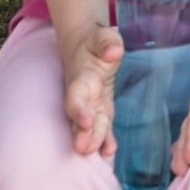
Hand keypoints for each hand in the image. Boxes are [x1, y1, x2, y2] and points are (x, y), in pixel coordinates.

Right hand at [59, 24, 123, 156]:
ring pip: (90, 126)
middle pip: (79, 118)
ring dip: (93, 140)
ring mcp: (91, 104)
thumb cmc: (95, 41)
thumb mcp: (103, 36)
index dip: (79, 111)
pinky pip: (103, 126)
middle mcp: (82, 96)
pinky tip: (110, 151)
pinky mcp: (101, 110)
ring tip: (100, 153)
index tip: (86, 122)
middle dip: (82, 134)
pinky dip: (105, 139)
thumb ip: (107, 43)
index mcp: (80, 79)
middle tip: (85, 149)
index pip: (75, 97)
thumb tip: (113, 51)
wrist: (87, 47)